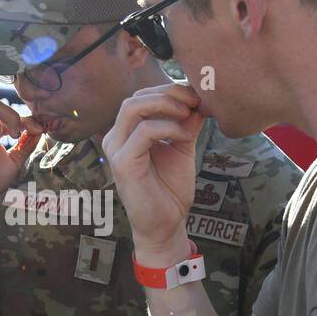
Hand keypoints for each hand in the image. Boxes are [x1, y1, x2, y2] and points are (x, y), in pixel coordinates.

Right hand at [101, 83, 204, 261]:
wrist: (166, 224)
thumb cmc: (169, 189)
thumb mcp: (182, 147)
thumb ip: (186, 123)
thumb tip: (200, 99)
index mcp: (127, 133)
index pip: (142, 97)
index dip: (169, 91)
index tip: (196, 97)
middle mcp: (116, 138)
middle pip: (136, 97)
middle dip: (169, 93)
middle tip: (194, 101)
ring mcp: (116, 150)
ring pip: (133, 107)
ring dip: (165, 104)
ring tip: (188, 113)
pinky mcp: (123, 163)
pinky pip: (144, 131)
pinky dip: (168, 128)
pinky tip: (184, 137)